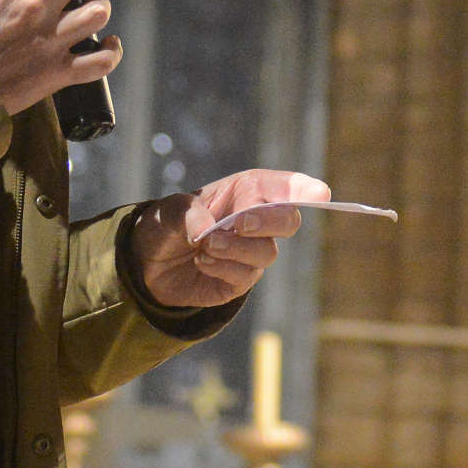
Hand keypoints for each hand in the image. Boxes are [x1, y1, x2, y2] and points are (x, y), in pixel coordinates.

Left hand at [130, 170, 331, 308]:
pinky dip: (222, 268)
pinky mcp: (240, 280)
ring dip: (235, 248)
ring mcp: (252, 252)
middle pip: (289, 220)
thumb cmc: (166, 225)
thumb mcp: (167, 210)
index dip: (304, 189)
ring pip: (267, 252)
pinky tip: (201, 261)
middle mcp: (257, 221)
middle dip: (269, 221)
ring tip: (204, 245)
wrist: (148, 263)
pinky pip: (245, 277)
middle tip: (239, 224)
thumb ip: (187, 214)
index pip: (285, 187)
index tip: (319, 194)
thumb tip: (205, 233)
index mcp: (247, 192)